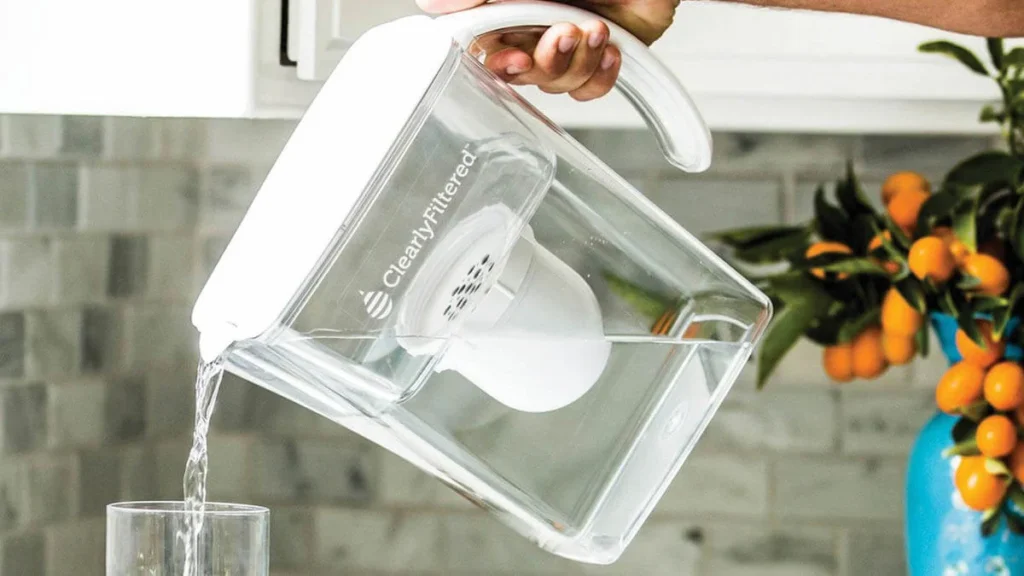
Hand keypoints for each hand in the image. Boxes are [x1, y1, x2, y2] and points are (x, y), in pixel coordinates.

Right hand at [416, 0, 678, 101]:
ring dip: (576, 62)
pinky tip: (610, 49)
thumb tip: (430, 4)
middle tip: (561, 36)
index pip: (484, 46)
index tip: (510, 59)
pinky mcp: (603, 54)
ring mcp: (569, 41)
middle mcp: (535, 25)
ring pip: (556, 83)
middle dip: (541, 62)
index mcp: (510, 6)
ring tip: (594, 30)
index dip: (495, 62)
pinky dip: (600, 76)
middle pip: (519, 73)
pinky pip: (590, 89)